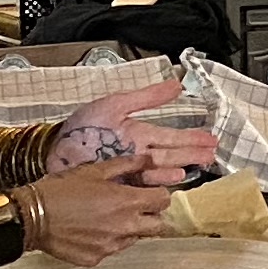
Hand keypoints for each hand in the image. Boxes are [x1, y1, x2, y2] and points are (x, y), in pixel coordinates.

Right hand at [28, 160, 173, 267]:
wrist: (31, 215)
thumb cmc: (60, 190)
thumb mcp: (94, 170)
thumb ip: (126, 165)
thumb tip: (146, 159)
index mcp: (127, 202)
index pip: (163, 201)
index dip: (158, 196)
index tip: (150, 193)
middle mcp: (124, 227)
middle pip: (158, 226)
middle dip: (151, 216)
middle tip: (136, 209)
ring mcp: (111, 246)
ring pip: (134, 239)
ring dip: (128, 229)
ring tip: (107, 218)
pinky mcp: (96, 258)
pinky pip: (110, 250)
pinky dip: (106, 242)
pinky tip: (91, 231)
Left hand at [56, 69, 206, 182]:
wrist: (54, 149)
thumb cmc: (81, 127)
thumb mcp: (116, 104)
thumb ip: (147, 97)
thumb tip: (177, 85)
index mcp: (137, 133)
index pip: (170, 136)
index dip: (191, 137)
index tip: (210, 139)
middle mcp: (137, 153)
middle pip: (171, 152)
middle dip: (193, 152)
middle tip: (213, 153)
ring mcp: (130, 169)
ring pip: (161, 168)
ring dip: (180, 166)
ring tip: (198, 164)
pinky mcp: (121, 184)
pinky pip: (145, 183)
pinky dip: (160, 180)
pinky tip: (174, 177)